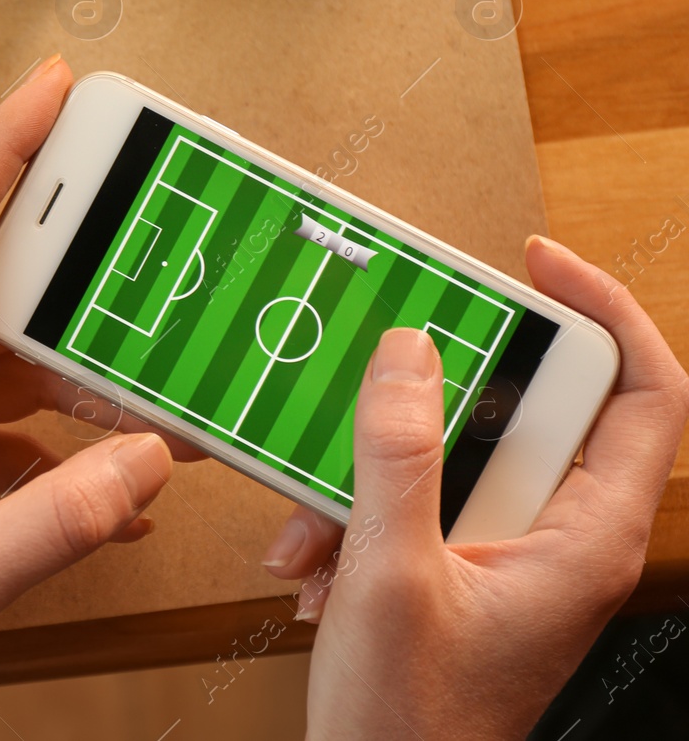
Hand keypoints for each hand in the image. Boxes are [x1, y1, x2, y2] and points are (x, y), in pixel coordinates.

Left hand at [0, 56, 174, 740]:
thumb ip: (57, 524)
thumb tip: (150, 464)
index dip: (5, 145)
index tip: (58, 88)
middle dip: (82, 278)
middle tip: (160, 256)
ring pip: (7, 367)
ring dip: (81, 387)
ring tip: (164, 404)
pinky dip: (55, 454)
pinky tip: (110, 495)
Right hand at [261, 236, 688, 738]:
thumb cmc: (411, 723)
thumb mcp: (391, 575)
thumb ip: (399, 456)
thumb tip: (411, 355)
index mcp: (588, 538)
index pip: (646, 395)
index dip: (605, 312)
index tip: (536, 267)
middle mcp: (565, 538)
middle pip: (533, 412)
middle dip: (435, 404)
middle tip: (383, 381)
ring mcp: (514, 552)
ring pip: (459, 455)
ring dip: (375, 471)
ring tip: (321, 523)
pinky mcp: (467, 566)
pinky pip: (421, 499)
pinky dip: (360, 512)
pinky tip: (316, 559)